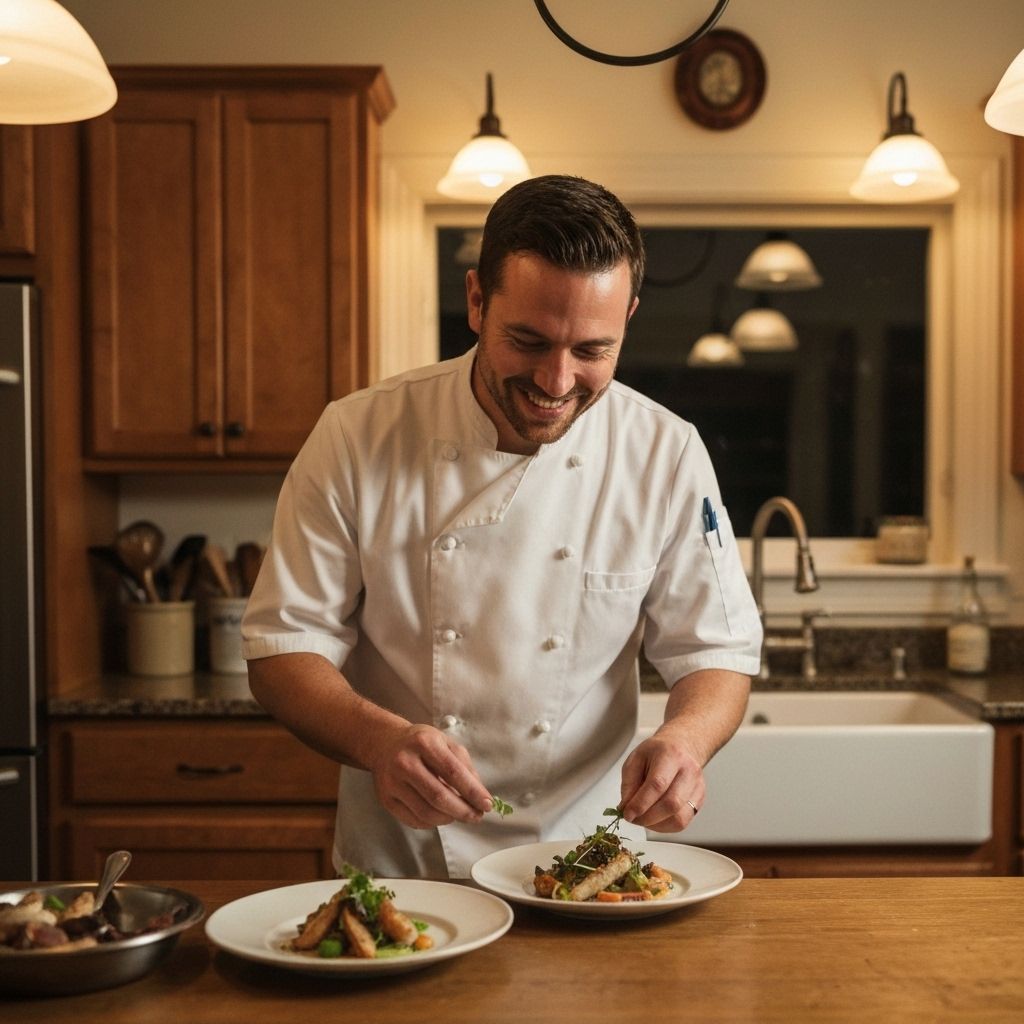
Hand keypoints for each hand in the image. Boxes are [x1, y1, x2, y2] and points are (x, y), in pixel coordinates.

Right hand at [366, 722, 493, 828]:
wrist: (385, 744)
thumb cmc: (421, 744)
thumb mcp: (445, 743)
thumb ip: (464, 766)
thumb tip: (479, 795)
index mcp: (424, 742)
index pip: (453, 772)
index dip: (472, 791)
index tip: (487, 804)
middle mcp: (405, 762)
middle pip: (438, 796)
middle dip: (463, 810)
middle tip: (477, 816)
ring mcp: (392, 782)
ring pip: (426, 812)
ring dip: (449, 818)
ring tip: (460, 814)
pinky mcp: (385, 799)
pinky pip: (414, 820)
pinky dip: (433, 823)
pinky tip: (441, 815)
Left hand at [618, 729, 704, 832]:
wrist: (679, 747)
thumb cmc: (656, 753)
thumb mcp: (635, 759)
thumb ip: (629, 784)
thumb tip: (627, 808)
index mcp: (670, 755)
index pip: (658, 784)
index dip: (640, 803)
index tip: (627, 813)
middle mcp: (689, 770)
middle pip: (671, 804)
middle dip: (648, 817)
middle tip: (633, 818)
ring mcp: (698, 786)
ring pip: (679, 818)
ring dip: (656, 825)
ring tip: (643, 819)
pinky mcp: (700, 800)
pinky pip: (683, 822)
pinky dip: (665, 826)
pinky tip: (655, 819)